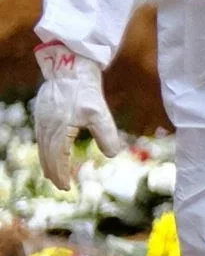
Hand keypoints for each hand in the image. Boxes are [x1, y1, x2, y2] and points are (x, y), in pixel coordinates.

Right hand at [32, 43, 123, 188]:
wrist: (69, 68)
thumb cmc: (85, 90)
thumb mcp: (100, 114)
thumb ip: (107, 135)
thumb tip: (112, 155)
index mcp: (59, 130)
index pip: (57, 159)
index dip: (61, 174)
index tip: (66, 188)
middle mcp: (46, 127)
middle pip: (47, 156)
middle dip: (53, 173)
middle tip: (62, 187)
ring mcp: (42, 120)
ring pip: (42, 147)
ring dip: (47, 163)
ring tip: (54, 175)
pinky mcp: (42, 113)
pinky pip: (41, 138)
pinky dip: (44, 150)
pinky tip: (50, 153)